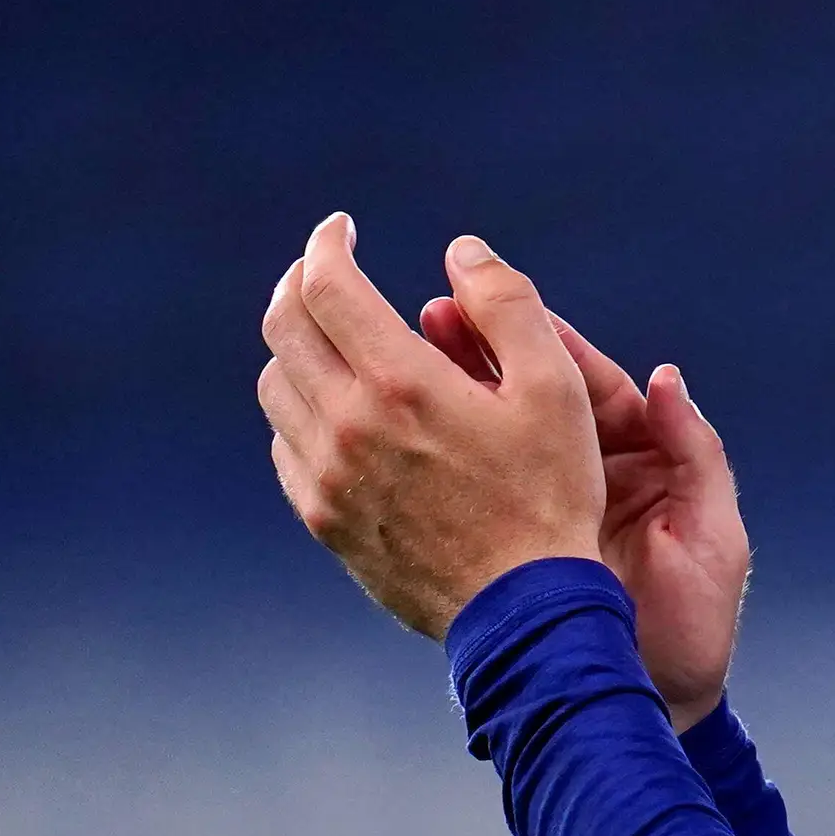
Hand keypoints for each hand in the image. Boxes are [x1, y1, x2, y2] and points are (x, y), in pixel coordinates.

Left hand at [259, 217, 605, 637]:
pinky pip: (286, 441)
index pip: (326, 285)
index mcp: (400, 382)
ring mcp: (324, 474)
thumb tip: (463, 251)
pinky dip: (302, 406)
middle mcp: (346, 423)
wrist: (524, 607)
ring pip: (277, 383)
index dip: (327, 244)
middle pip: (284, 325)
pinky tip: (342, 407)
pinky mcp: (322, 516)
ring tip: (337, 337)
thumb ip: (509, 306)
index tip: (342, 228)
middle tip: (327, 268)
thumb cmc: (551, 493)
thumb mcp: (558, 388)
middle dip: (301, 281)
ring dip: (298, 344)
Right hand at [427, 296, 747, 731]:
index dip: (546, 342)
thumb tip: (665, 377)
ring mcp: (544, 513)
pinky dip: (432, 462)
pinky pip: (465, 492)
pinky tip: (390, 433)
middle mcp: (587, 478)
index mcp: (640, 462)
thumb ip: (695, 452)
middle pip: (528, 399)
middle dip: (479, 355)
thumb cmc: (696, 624)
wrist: (657, 702)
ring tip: (396, 357)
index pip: (587, 384)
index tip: (500, 304)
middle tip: (428, 315)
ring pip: (488, 438)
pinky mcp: (511, 553)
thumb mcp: (711, 535)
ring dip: (446, 396)